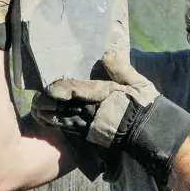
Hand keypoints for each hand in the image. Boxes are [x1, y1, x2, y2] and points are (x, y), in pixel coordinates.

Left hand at [31, 50, 189, 185]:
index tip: (47, 86)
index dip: (59, 88)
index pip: (74, 89)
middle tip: (37, 98)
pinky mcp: (92, 137)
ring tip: (38, 111)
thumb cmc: (145, 106)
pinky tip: (51, 123)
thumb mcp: (137, 83)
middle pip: (65, 105)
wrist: (151, 134)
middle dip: (49, 102)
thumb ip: (121, 69)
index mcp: (102, 93)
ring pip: (64, 119)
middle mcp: (92, 109)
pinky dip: (60, 126)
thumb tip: (106, 53)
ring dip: (51, 115)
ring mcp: (91, 125)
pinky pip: (72, 130)